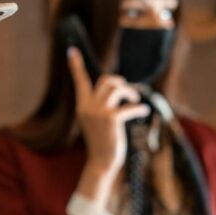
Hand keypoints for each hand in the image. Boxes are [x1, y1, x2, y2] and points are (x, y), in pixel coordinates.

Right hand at [68, 48, 149, 204]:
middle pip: (105, 80)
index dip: (76, 66)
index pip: (79, 81)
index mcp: (82, 107)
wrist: (102, 162)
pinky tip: (143, 112)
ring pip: (116, 87)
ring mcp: (98, 112)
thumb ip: (100, 105)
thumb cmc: (102, 142)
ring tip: (135, 99)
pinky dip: (138, 108)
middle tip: (128, 92)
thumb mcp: (97, 122)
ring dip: (129, 91)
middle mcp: (87, 107)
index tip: (71, 51)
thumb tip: (115, 87)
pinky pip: (129, 106)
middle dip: (119, 82)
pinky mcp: (111, 119)